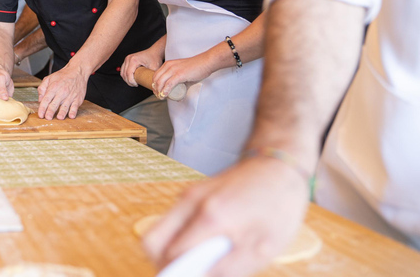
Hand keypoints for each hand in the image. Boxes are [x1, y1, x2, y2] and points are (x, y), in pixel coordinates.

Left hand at [37, 64, 87, 119]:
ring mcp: (70, 96)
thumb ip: (42, 88)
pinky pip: (75, 106)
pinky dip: (73, 111)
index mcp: (53, 87)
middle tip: (47, 118)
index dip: (42, 107)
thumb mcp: (49, 78)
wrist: (77, 71)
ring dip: (62, 112)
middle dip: (51, 111)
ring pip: (65, 106)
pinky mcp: (78, 98)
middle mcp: (62, 92)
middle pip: (55, 103)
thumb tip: (40, 100)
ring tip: (59, 118)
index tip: (40, 115)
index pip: (46, 99)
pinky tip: (71, 116)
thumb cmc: (62, 76)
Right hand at [121, 48, 163, 86]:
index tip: (136, 85)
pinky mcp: (127, 60)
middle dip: (129, 82)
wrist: (154, 51)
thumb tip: (150, 85)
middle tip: (135, 85)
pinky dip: (125, 75)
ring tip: (133, 82)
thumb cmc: (154, 58)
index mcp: (134, 60)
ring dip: (126, 79)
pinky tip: (131, 78)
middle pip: (124, 74)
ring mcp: (127, 59)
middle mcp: (129, 58)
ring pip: (122, 72)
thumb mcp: (154, 68)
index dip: (131, 82)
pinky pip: (123, 69)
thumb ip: (151, 77)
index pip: (128, 74)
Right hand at [143, 158, 309, 275]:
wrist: (278, 166)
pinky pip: (173, 221)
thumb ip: (230, 268)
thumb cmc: (278, 207)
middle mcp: (191, 202)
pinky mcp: (191, 192)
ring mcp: (188, 194)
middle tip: (187, 272)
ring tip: (197, 261)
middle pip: (152, 241)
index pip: (172, 254)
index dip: (175, 273)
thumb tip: (202, 276)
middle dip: (162, 263)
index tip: (187, 276)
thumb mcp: (264, 247)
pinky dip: (179, 237)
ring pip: (159, 230)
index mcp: (211, 218)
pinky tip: (204, 244)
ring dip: (169, 250)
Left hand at [151, 53, 212, 97]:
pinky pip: (169, 84)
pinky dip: (165, 91)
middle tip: (158, 96)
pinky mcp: (179, 74)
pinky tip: (165, 95)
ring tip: (161, 97)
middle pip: (156, 79)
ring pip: (160, 82)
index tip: (157, 92)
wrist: (205, 62)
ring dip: (159, 91)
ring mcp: (173, 70)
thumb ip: (181, 84)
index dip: (154, 85)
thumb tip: (179, 97)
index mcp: (168, 64)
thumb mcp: (183, 74)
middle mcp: (169, 66)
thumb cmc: (196, 68)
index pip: (155, 75)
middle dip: (155, 89)